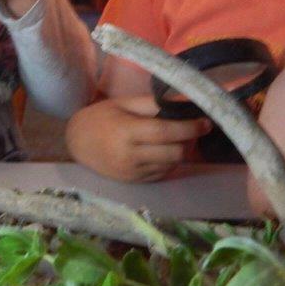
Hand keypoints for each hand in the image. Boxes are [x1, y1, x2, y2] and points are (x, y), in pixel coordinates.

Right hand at [65, 95, 211, 182]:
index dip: (189, 128)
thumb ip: (154, 103)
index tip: (206, 122)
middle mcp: (131, 155)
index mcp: (127, 132)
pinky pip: (163, 173)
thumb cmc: (102, 117)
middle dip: (189, 141)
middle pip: (174, 152)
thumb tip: (185, 103)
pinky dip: (169, 161)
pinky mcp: (135, 182)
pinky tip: (163, 150)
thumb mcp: (125, 103)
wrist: (78, 143)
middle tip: (194, 129)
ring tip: (178, 138)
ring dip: (181, 151)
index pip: (165, 132)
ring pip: (172, 164)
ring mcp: (133, 172)